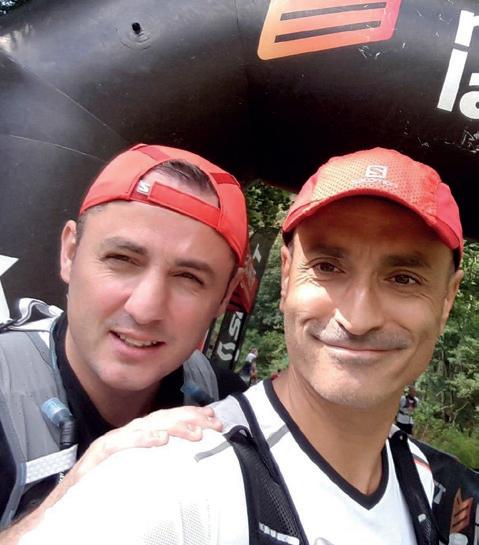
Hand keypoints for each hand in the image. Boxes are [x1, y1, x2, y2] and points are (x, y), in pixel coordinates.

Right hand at [0, 406, 221, 542]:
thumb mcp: (137, 478)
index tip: (214, 419)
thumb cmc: (100, 498)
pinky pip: (119, 444)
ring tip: (195, 432)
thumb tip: (190, 464)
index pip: (166, 420)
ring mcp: (110, 445)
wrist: (58, 516)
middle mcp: (124, 437)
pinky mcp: (95, 459)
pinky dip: (141, 439)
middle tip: (214, 424)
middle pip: (161, 419)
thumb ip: (158, 468)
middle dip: (189, 418)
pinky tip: (160, 440)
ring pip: (144, 426)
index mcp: (135, 440)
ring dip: (172, 426)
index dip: (191, 416)